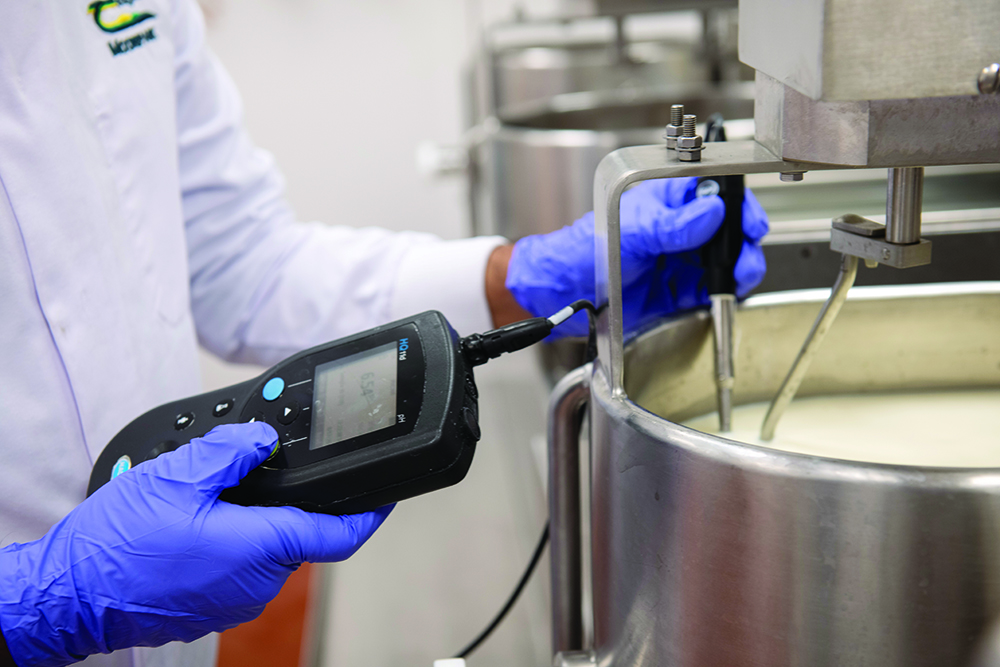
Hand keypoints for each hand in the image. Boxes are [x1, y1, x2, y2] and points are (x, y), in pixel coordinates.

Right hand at [0, 423, 390, 666]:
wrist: (66, 598)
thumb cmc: (115, 547)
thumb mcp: (173, 477)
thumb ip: (230, 452)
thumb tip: (264, 438)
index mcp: (258, 548)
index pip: (337, 532)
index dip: (368, 510)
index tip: (384, 493)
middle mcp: (256, 581)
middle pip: (299, 531)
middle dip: (290, 499)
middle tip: (261, 469)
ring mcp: (235, 598)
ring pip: (268, 547)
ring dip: (255, 518)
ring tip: (214, 494)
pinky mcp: (214, 604)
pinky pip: (241, 565)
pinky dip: (233, 539)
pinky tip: (197, 522)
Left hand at [504, 177, 768, 336]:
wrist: (562, 294)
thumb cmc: (581, 250)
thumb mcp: (629, 232)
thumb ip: (671, 224)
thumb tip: (712, 212)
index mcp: (665, 199)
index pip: (713, 190)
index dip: (736, 203)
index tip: (747, 219)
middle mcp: (678, 227)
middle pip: (728, 227)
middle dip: (745, 238)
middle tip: (747, 251)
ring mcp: (680, 259)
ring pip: (726, 259)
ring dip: (741, 267)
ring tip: (739, 276)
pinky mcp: (678, 290)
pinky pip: (712, 289)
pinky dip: (726, 293)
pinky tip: (726, 294)